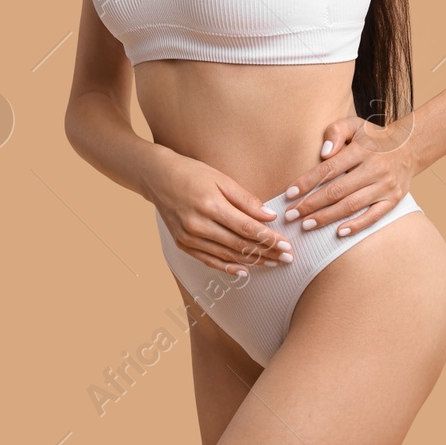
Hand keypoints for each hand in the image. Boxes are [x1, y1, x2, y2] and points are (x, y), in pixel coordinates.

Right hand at [145, 150, 291, 275]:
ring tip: (273, 263)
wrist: (157, 178)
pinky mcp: (182, 244)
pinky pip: (208, 260)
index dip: (269, 239)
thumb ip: (246, 200)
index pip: (247, 228)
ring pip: (226, 254)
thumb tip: (270, 216)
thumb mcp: (222, 179)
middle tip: (287, 258)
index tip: (287, 245)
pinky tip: (244, 270)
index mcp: (210, 205)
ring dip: (252, 261)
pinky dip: (227, 266)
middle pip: (239, 244)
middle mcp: (198, 225)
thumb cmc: (193, 173)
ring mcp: (188, 237)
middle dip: (266, 252)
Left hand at [282, 112, 419, 237]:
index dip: (307, 182)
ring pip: (352, 205)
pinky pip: (374, 216)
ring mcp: (385, 186)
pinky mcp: (393, 199)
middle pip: (337, 190)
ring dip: (327, 217)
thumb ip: (336, 132)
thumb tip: (324, 153)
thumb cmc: (374, 138)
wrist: (411, 146)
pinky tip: (338, 232)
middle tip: (290, 215)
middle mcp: (375, 168)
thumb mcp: (355, 125)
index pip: (329, 168)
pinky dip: (356, 225)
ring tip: (306, 225)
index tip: (289, 194)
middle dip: (311, 205)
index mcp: (362, 149)